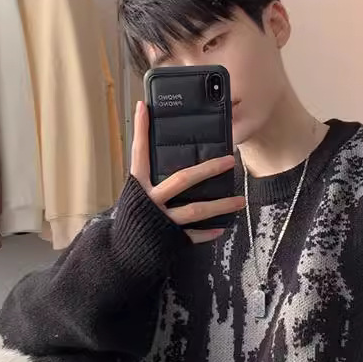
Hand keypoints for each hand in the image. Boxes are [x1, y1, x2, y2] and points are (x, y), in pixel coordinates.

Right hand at [129, 100, 245, 243]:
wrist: (121, 254)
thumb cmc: (132, 220)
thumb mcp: (135, 196)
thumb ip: (149, 180)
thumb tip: (166, 160)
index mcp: (138, 185)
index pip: (139, 152)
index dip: (142, 130)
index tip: (144, 106)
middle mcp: (150, 200)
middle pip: (183, 179)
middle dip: (208, 169)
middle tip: (230, 160)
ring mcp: (161, 219)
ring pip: (196, 210)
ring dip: (221, 205)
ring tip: (241, 201)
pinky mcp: (169, 238)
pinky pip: (193, 235)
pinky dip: (207, 233)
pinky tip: (222, 228)